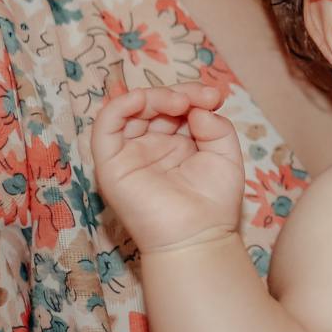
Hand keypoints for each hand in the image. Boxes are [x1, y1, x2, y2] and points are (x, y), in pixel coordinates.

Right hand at [91, 83, 243, 251]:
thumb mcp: (226, 156)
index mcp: (175, 142)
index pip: (176, 106)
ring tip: (179, 103)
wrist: (199, 237)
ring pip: (130, 111)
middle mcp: (150, 146)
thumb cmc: (214, 202)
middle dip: (178, 93)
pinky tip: (142, 99)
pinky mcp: (111, 165)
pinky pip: (105, 128)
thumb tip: (197, 109)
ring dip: (153, 97)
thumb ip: (217, 127)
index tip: (215, 96)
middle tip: (202, 98)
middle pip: (153, 104)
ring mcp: (130, 154)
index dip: (193, 94)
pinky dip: (119, 106)